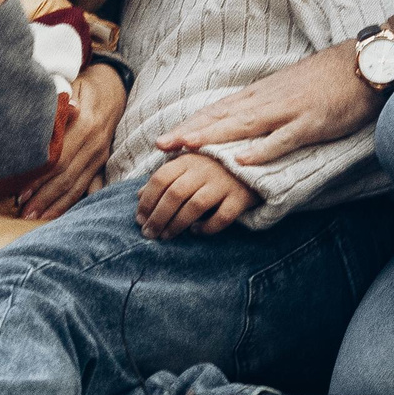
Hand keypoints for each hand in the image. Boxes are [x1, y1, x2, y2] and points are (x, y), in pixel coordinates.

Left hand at [17, 61, 125, 220]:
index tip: (21, 192)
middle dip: (44, 197)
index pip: (59, 158)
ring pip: (77, 185)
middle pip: (66, 177)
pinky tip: (57, 213)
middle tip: (23, 213)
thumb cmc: (83, 86)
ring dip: (55, 204)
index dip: (40, 178)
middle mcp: (95, 143)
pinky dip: (71, 201)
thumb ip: (58, 104)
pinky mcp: (102, 162)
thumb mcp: (70, 86)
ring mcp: (100, 155)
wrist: (114, 86)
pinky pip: (87, 186)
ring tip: (35, 218)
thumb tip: (44, 119)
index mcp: (86, 124)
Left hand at [137, 151, 255, 237]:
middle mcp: (204, 169)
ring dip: (176, 224)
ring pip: (194, 206)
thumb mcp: (187, 165)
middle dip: (157, 217)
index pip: (160, 178)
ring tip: (166, 236)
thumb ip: (164, 176)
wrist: (255, 162)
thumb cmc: (213, 166)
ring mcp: (223, 183)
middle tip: (149, 234)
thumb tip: (138, 195)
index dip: (147, 200)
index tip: (139, 218)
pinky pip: (222, 217)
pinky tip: (196, 231)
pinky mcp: (240, 197)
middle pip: (174, 194)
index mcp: (188, 159)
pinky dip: (207, 227)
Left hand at [154, 42, 382, 166]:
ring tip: (187, 146)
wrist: (363, 66)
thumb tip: (240, 121)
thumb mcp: (286, 91)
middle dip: (190, 131)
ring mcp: (287, 112)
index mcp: (260, 97)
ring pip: (244, 126)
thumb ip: (263, 107)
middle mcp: (266, 102)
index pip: (217, 112)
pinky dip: (262, 150)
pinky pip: (283, 139)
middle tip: (160, 145)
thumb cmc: (326, 81)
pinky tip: (242, 159)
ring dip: (214, 136)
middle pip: (221, 118)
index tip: (163, 139)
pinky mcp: (310, 123)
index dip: (190, 125)